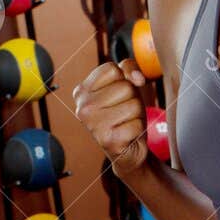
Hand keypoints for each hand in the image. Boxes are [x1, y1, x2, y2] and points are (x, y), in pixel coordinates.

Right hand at [71, 58, 148, 176]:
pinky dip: (138, 129)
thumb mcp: (125, 85)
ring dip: (137, 114)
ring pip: (133, 104)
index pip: (112, 69)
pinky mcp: (107, 140)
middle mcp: (82, 108)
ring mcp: (93, 125)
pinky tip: (128, 135)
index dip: (124, 79)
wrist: (127, 151)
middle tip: (124, 113)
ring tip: (126, 122)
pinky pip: (136, 123)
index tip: (119, 95)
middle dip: (132, 98)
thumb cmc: (125, 114)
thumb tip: (137, 78)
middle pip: (125, 86)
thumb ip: (128, 68)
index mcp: (81, 91)